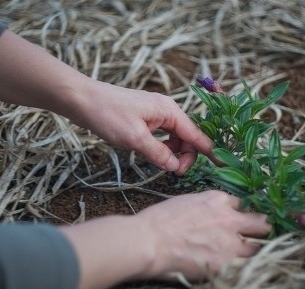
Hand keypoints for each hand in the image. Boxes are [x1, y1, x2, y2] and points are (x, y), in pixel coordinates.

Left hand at [70, 81, 212, 174]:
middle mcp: (167, 110)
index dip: (209, 151)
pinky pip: (163, 135)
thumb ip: (159, 153)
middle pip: (187, 137)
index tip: (222, 165)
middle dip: (186, 155)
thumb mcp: (135, 138)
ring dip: (174, 152)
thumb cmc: (108, 114)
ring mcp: (156, 114)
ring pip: (175, 137)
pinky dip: (163, 147)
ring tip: (164, 165)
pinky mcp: (145, 119)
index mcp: (170, 111)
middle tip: (175, 173)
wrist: (83, 99)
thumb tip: (176, 167)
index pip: (196, 134)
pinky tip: (155, 155)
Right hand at [136, 190, 270, 278]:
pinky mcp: (227, 263)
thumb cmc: (159, 222)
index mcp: (218, 200)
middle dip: (260, 228)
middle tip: (257, 236)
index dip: (239, 214)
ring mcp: (231, 242)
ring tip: (246, 256)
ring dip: (252, 251)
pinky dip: (241, 267)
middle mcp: (230, 218)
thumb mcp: (186, 202)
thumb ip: (206, 208)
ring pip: (258, 246)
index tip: (238, 221)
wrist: (149, 241)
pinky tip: (235, 269)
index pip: (241, 204)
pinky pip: (244, 266)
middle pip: (260, 222)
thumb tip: (212, 217)